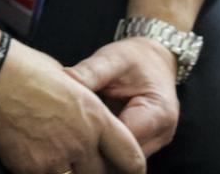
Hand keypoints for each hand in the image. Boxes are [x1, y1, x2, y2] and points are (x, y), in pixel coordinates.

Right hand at [0, 41, 144, 173]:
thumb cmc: (22, 67)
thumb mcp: (68, 80)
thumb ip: (83, 106)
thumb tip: (81, 115)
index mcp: (96, 118)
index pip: (131, 158)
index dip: (131, 168)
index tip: (125, 171)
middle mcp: (81, 141)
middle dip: (92, 169)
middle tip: (78, 160)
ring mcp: (55, 156)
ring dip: (65, 169)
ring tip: (50, 155)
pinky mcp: (29, 166)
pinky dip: (38, 170)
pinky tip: (29, 155)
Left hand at [66, 38, 180, 156]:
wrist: (152, 62)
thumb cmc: (133, 59)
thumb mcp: (112, 59)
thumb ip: (91, 71)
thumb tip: (64, 77)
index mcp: (159, 113)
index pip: (125, 141)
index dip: (94, 136)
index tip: (66, 123)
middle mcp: (160, 135)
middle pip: (122, 157)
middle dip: (91, 146)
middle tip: (60, 132)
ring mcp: (152, 144)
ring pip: (118, 161)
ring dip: (94, 149)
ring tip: (67, 132)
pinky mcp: (140, 146)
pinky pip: (116, 156)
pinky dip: (97, 147)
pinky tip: (77, 134)